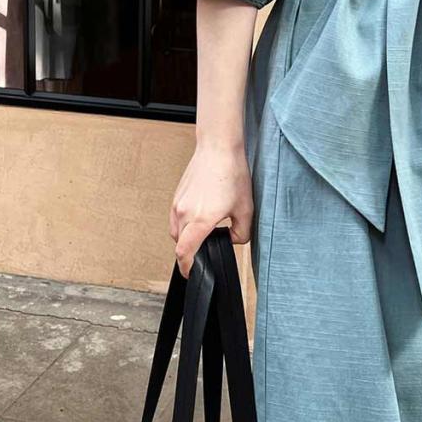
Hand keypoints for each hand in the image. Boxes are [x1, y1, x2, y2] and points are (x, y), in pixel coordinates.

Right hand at [169, 140, 253, 276]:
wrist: (218, 148)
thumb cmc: (232, 173)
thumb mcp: (246, 208)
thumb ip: (241, 233)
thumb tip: (231, 240)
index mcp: (201, 219)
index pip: (185, 252)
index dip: (187, 267)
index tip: (191, 273)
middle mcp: (185, 213)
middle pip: (180, 245)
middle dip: (189, 253)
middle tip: (203, 254)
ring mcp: (178, 204)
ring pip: (176, 232)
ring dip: (186, 238)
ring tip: (204, 233)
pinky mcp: (177, 196)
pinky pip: (175, 219)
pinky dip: (184, 225)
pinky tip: (200, 217)